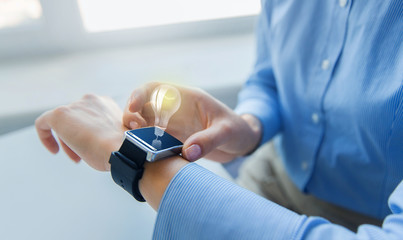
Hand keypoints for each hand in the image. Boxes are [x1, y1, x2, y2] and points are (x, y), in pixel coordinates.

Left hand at [35, 94, 125, 170]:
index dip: (88, 133)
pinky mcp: (60, 114)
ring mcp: (75, 106)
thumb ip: (104, 132)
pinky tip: (53, 150)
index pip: (89, 116)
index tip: (91, 147)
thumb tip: (96, 141)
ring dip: (67, 141)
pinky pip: (43, 123)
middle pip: (75, 119)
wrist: (121, 148)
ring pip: (62, 124)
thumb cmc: (121, 148)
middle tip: (82, 156)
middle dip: (77, 138)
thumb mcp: (115, 136)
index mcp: (105, 103)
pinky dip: (45, 136)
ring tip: (77, 158)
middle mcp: (90, 100)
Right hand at [123, 82, 261, 162]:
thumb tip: (187, 153)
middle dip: (132, 115)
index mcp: (187, 98)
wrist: (243, 142)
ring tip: (136, 145)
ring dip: (136, 132)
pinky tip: (145, 154)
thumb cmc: (238, 130)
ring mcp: (174, 125)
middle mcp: (176, 109)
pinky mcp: (174, 139)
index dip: (140, 94)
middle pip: (144, 106)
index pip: (156, 88)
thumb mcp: (227, 132)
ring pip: (145, 123)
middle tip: (134, 131)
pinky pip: (154, 140)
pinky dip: (146, 145)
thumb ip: (208, 140)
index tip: (132, 107)